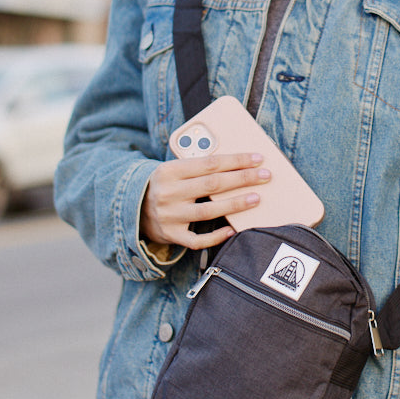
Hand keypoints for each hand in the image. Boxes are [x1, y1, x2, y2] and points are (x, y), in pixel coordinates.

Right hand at [140, 154, 269, 250]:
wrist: (133, 208)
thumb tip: (236, 164)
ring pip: (208, 211)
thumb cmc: (164, 184)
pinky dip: (216, 236)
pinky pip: (198, 240)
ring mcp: (170, 216)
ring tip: (256, 198)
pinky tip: (232, 229)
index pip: (209, 163)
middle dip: (243, 179)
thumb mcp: (173, 170)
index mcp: (169, 171)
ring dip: (235, 204)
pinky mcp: (172, 235)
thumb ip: (198, 167)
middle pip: (213, 184)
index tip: (257, 158)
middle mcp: (168, 193)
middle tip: (265, 176)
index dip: (236, 160)